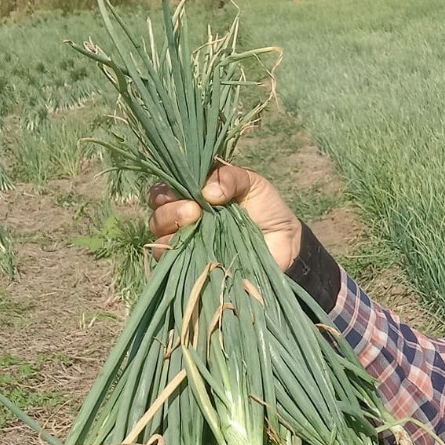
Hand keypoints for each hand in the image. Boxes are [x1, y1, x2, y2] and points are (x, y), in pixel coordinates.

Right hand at [147, 164, 303, 271]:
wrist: (286, 244)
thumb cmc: (266, 209)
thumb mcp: (252, 183)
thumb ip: (230, 177)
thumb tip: (207, 191)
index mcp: (192, 196)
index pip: (163, 191)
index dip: (166, 191)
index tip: (188, 193)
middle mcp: (184, 220)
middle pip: (158, 216)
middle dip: (170, 211)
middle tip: (193, 211)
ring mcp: (187, 246)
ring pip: (161, 239)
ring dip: (171, 232)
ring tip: (194, 225)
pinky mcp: (193, 268)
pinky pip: (173, 264)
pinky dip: (178, 256)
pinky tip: (193, 249)